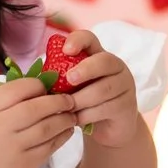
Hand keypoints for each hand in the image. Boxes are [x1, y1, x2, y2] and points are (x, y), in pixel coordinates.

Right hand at [0, 76, 80, 167]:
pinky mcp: (25, 165)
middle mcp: (2, 127)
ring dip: (64, 119)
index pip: (18, 89)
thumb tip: (36, 89)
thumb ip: (2, 102)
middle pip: (37, 108)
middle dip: (58, 101)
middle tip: (69, 100)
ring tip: (72, 114)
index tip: (46, 87)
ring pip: (48, 127)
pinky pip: (49, 147)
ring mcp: (15, 147)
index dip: (37, 85)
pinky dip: (62, 137)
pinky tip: (66, 131)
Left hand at [59, 31, 145, 148]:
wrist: (108, 128)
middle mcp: (115, 66)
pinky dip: (88, 115)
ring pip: (103, 89)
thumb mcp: (72, 88)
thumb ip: (61, 78)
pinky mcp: (127, 105)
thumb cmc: (83, 103)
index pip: (89, 38)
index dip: (77, 40)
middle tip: (68, 79)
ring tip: (66, 107)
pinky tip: (76, 119)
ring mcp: (125, 85)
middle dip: (85, 70)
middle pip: (103, 61)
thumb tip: (40, 77)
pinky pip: (106, 108)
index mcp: (97, 55)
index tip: (65, 50)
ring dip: (81, 99)